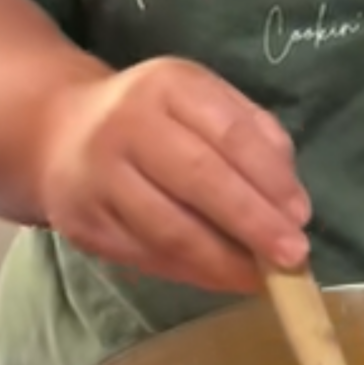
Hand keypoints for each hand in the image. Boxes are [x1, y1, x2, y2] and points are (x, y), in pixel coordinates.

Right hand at [34, 57, 310, 290]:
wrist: (61, 131)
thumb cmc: (157, 119)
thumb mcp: (205, 103)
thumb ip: (255, 137)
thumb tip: (291, 200)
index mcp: (169, 85)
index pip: (228, 132)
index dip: (268, 177)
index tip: (302, 215)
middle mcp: (127, 125)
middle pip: (198, 177)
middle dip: (252, 222)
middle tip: (293, 256)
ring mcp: (99, 176)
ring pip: (169, 227)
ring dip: (224, 260)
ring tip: (263, 278)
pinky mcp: (84, 223)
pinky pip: (147, 255)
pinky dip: (193, 272)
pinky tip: (225, 279)